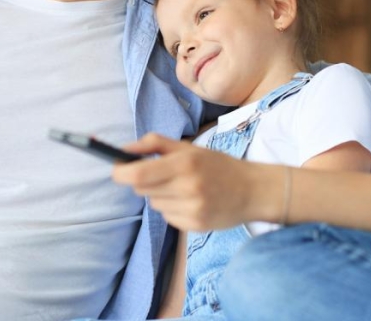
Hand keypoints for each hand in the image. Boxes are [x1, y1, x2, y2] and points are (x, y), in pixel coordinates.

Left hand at [112, 133, 283, 230]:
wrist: (253, 191)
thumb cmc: (218, 166)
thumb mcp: (189, 148)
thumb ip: (154, 144)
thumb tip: (123, 150)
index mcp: (185, 163)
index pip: (138, 174)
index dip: (121, 172)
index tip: (117, 169)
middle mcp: (188, 187)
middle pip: (141, 190)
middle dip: (143, 182)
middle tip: (162, 175)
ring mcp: (192, 209)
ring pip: (153, 204)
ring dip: (160, 196)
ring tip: (183, 189)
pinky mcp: (195, 226)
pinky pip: (167, 217)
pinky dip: (172, 209)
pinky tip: (191, 202)